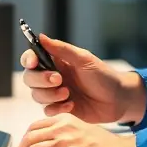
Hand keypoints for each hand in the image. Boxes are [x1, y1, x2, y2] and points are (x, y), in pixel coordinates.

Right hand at [21, 35, 146, 123]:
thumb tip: (41, 36)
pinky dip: (57, 108)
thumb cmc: (103, 75)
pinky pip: (47, 110)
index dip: (28, 59)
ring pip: (37, 95)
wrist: (118, 99)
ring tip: (68, 93)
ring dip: (50, 95)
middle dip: (40, 80)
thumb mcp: (84, 59)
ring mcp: (56, 93)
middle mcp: (53, 76)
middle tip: (59, 80)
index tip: (33, 62)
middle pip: (30, 78)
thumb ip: (61, 49)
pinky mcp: (61, 109)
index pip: (32, 58)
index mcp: (57, 61)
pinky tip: (72, 105)